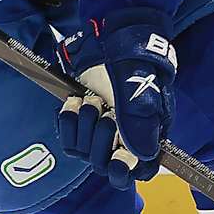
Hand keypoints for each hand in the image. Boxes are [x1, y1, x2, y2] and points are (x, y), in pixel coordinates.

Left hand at [56, 11, 177, 188]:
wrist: (110, 42)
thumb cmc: (132, 65)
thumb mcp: (139, 91)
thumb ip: (139, 123)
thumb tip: (141, 156)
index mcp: (146, 136)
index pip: (137, 172)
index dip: (124, 171)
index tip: (117, 159)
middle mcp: (123, 140)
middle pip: (104, 164)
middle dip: (101, 135)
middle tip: (106, 109)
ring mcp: (99, 134)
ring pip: (83, 152)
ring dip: (84, 123)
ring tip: (92, 99)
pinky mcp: (80, 126)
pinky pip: (67, 140)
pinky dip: (67, 121)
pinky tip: (74, 101)